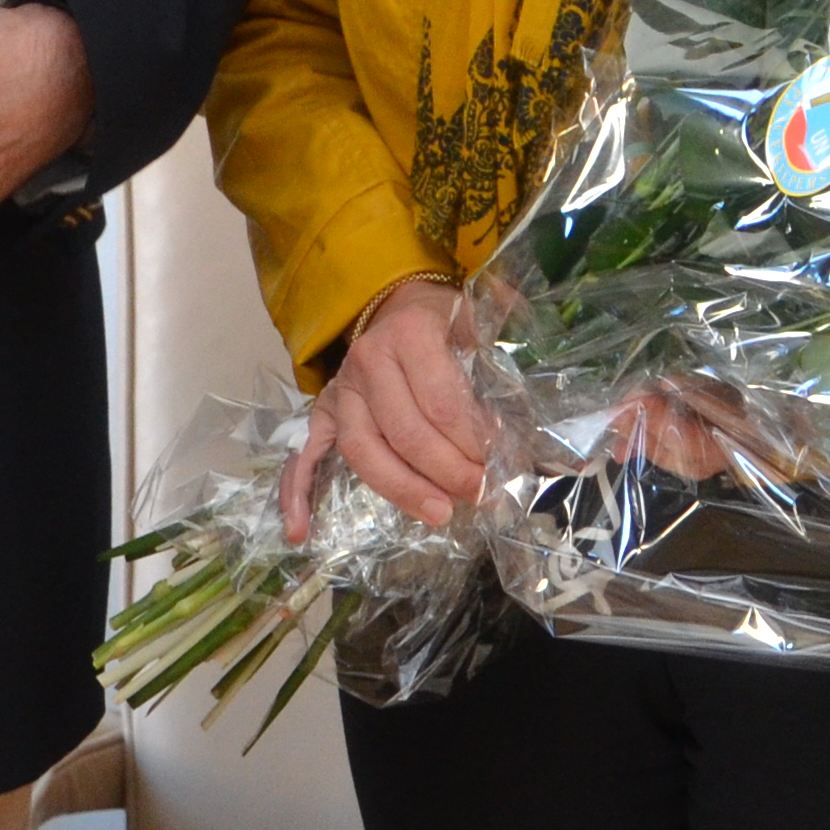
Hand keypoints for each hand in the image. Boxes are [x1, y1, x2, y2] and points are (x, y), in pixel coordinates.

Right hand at [285, 276, 487, 536]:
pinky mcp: (323, 412)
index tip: (498, 463)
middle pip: (405, 431)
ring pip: (363, 451)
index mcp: (410, 334)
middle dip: (446, 471)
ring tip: (440, 513)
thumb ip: (500, 364)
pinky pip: (302, 455)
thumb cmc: (444, 318)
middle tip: (479, 493)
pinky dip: (296, 493)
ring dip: (402, 489)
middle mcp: (368, 361)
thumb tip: (534, 427)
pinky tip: (298, 530)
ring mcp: (340, 390)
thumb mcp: (477, 323)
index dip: (471, 441)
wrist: (395, 300)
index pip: (442, 401)